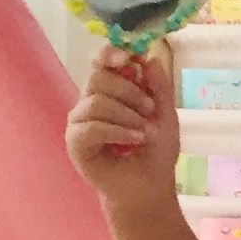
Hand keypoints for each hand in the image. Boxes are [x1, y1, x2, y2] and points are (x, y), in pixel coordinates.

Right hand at [64, 43, 181, 208]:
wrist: (150, 184)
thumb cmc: (156, 149)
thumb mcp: (166, 114)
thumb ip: (159, 87)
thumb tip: (150, 58)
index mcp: (111, 91)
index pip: (100, 63)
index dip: (109, 55)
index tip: (125, 58)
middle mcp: (90, 102)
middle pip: (98, 78)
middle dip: (129, 91)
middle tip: (150, 109)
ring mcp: (80, 122)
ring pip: (96, 102)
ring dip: (128, 116)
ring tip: (145, 132)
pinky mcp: (75, 142)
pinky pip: (91, 127)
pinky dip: (117, 131)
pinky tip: (134, 140)